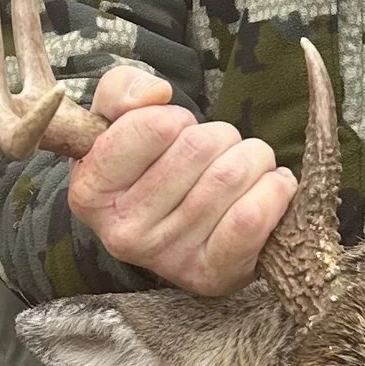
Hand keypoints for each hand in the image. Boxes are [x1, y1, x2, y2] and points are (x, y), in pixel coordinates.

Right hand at [65, 62, 299, 297]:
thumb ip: (121, 90)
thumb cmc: (147, 165)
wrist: (175, 228)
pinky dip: (274, 190)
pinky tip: (269, 186)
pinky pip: (252, 218)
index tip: (174, 131)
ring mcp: (168, 259)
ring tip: (242, 166)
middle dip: (219, 135)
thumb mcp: (117, 120)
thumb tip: (156, 95)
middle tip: (215, 150)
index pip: (154, 126)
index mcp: (91, 192)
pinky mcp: (212, 275)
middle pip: (199, 147)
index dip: (175, 117)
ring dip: (252, 157)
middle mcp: (123, 234)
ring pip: (232, 175)